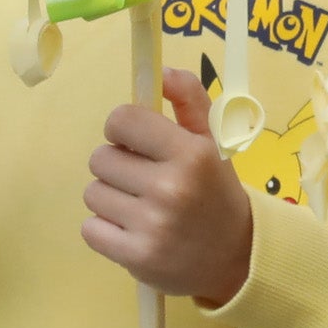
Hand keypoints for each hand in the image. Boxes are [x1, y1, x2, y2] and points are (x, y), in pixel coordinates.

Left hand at [85, 67, 253, 304]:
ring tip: (139, 207)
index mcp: (190, 153)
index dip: (123, 129)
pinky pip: (90, 229)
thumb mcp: (213, 142)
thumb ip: (189, 99)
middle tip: (143, 181)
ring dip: (110, 198)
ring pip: (92, 193)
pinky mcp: (136, 257)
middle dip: (117, 166)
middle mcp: (170, 187)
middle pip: (100, 158)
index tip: (136, 143)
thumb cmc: (217, 192)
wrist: (237, 257)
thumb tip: (159, 70)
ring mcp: (152, 226)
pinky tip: (131, 230)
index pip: (122, 120)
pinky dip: (104, 229)